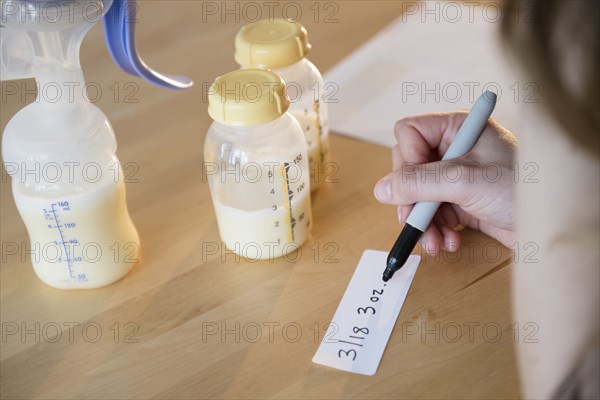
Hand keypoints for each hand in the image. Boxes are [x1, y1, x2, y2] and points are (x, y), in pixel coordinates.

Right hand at [374, 112, 517, 253]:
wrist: (554, 224)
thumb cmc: (522, 189)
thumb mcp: (464, 182)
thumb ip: (419, 183)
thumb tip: (381, 189)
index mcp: (457, 129)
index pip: (409, 134)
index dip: (407, 161)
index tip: (416, 186)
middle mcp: (455, 150)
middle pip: (409, 169)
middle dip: (412, 200)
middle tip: (416, 222)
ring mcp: (457, 177)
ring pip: (418, 196)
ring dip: (423, 222)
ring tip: (436, 242)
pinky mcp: (463, 201)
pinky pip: (434, 214)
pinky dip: (436, 230)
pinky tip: (449, 241)